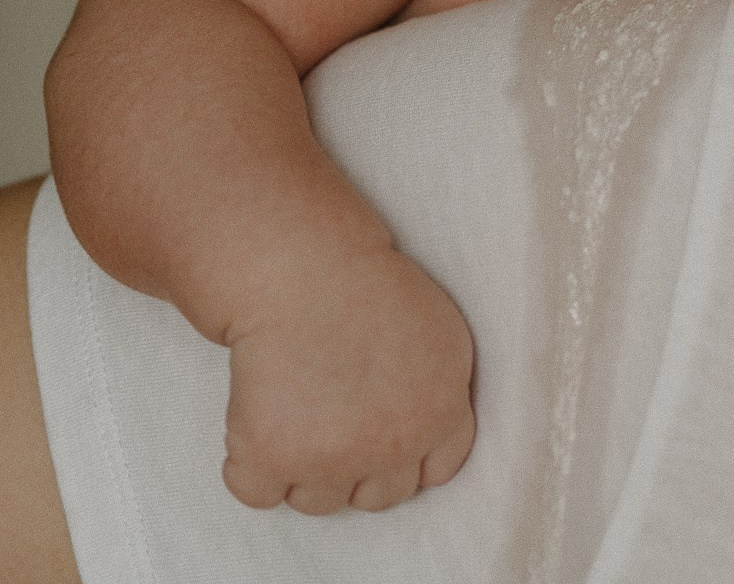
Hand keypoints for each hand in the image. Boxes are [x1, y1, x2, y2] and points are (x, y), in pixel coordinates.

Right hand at [219, 243, 475, 514]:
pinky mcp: (271, 459)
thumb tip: (431, 438)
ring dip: (303, 468)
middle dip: (355, 466)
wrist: (303, 272)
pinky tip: (257, 416)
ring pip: (317, 501)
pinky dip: (249, 466)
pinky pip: (257, 493)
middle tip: (331, 418)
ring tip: (296, 406)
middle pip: (376, 496)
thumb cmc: (368, 292)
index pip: (433, 474)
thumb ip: (444, 395)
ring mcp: (333, 458)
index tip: (379, 435)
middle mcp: (393, 446)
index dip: (404, 457)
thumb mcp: (442, 337)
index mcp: (440, 416)